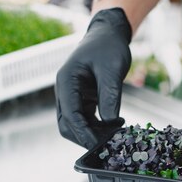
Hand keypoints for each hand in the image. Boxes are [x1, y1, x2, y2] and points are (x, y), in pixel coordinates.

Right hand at [55, 8, 131, 148]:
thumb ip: (109, 95)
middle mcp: (65, 91)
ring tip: (116, 135)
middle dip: (85, 137)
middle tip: (109, 144)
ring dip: (93, 133)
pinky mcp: (83, 100)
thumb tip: (110, 123)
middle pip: (67, 125)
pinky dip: (98, 127)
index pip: (69, 115)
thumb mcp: (111, 69)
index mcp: (66, 81)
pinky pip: (86, 120)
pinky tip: (115, 126)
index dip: (83, 133)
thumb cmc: (108, 46)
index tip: (99, 145)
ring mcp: (72, 96)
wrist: (109, 35)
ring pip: (76, 125)